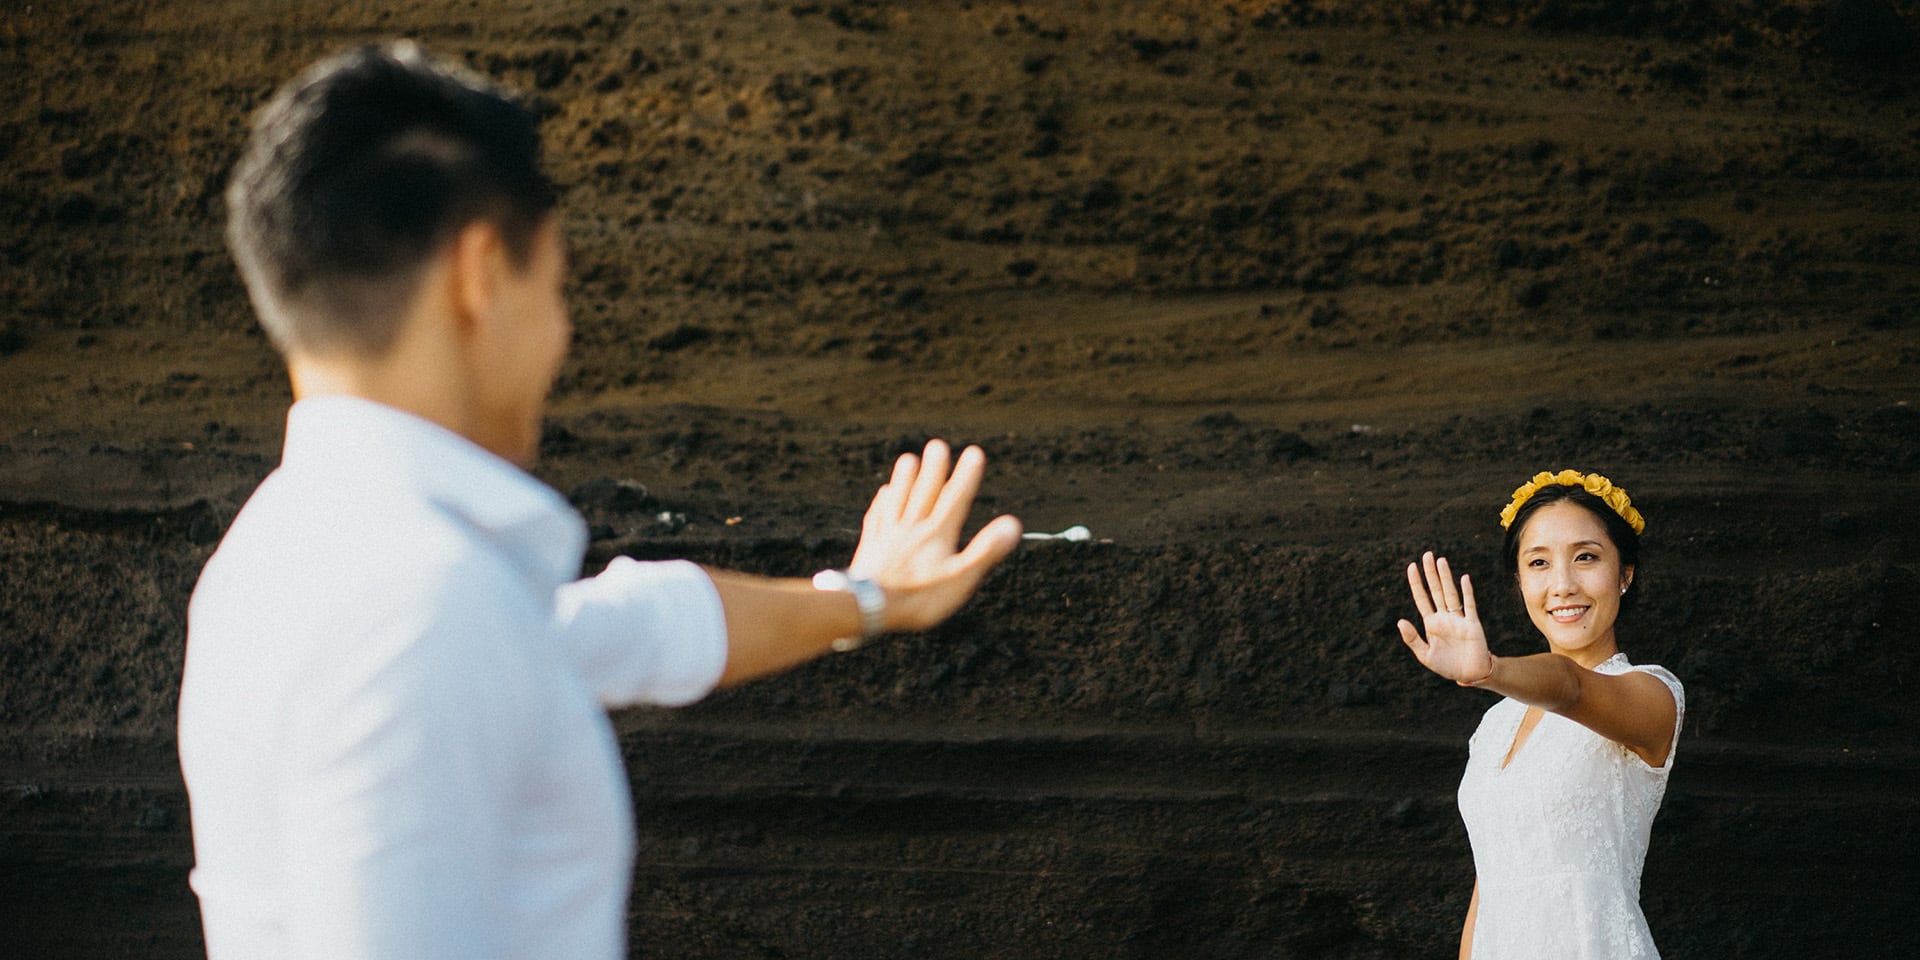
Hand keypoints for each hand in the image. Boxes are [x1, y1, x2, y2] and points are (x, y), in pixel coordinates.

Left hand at [848, 440, 1022, 631]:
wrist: (867, 607)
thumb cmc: (918, 598)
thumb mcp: (959, 579)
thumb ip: (986, 551)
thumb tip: (1014, 524)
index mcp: (937, 535)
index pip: (955, 499)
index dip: (966, 476)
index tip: (974, 452)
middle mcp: (912, 529)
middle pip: (924, 493)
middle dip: (933, 469)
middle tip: (937, 445)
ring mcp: (888, 536)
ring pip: (898, 500)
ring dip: (904, 479)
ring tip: (908, 459)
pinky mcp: (869, 548)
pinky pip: (877, 518)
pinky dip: (882, 503)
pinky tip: (882, 494)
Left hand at [1396, 551, 1493, 685]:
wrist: (1470, 674)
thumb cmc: (1447, 665)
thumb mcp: (1425, 655)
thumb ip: (1412, 639)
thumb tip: (1400, 621)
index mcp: (1431, 623)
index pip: (1422, 598)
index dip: (1416, 583)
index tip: (1411, 566)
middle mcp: (1444, 617)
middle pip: (1436, 590)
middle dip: (1430, 574)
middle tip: (1426, 554)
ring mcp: (1459, 619)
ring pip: (1450, 594)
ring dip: (1446, 578)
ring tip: (1440, 560)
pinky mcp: (1472, 624)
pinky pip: (1469, 605)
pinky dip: (1467, 592)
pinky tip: (1464, 579)